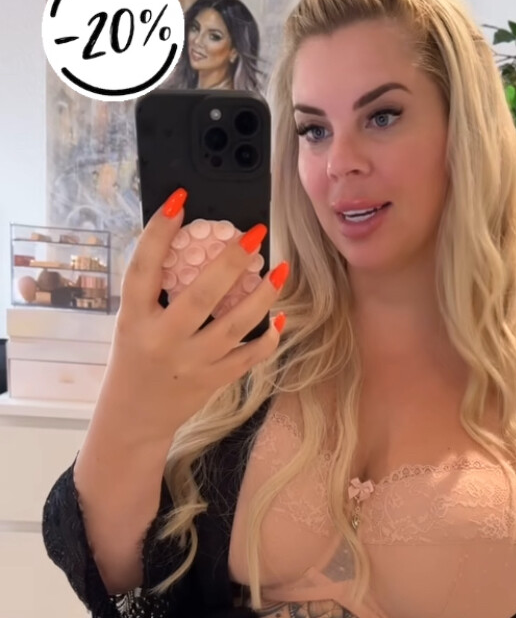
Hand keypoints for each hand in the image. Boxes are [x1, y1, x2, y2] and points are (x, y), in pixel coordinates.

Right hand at [101, 187, 287, 440]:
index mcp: (133, 318)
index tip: (179, 200)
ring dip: (262, 296)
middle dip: (231, 263)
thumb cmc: (136, 356)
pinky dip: (268, 337)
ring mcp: (190, 362)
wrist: (132, 417)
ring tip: (280, 269)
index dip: (159, 233)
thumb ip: (156, 291)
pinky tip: (280, 316)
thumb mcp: (133, 321)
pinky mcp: (213, 381)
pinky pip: (248, 356)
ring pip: (235, 326)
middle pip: (200, 296)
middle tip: (254, 234)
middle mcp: (162, 339)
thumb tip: (194, 242)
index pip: (143, 269)